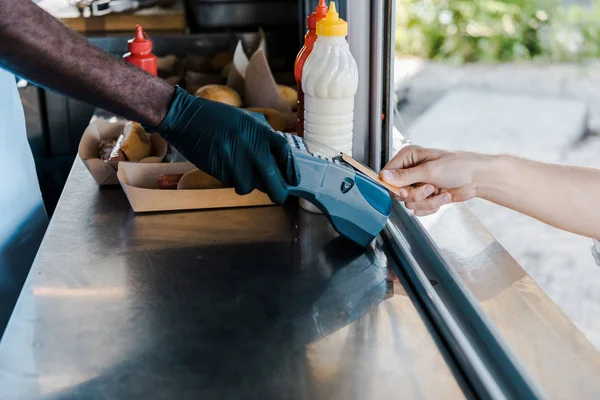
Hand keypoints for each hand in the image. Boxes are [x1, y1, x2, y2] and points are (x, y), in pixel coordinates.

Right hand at [154, 87, 299, 203]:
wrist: (186, 118)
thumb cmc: (217, 118)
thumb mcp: (246, 119)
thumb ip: (263, 136)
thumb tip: (278, 160)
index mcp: (259, 129)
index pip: (284, 151)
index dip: (291, 168)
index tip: (294, 180)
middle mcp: (249, 144)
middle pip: (271, 177)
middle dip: (277, 192)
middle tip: (279, 197)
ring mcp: (233, 157)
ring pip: (249, 186)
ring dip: (247, 185)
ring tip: (241, 174)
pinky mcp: (218, 168)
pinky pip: (231, 183)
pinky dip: (231, 180)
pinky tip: (225, 167)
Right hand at [379, 145, 482, 215]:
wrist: (477, 178)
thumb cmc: (458, 166)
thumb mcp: (429, 171)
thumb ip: (405, 176)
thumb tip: (384, 177)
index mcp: (408, 157)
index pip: (387, 174)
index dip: (394, 186)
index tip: (404, 191)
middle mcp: (410, 170)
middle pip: (397, 192)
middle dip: (415, 194)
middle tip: (429, 188)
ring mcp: (417, 184)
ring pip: (409, 202)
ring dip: (427, 201)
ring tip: (440, 191)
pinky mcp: (425, 196)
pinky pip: (419, 208)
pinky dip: (432, 206)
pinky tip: (443, 197)